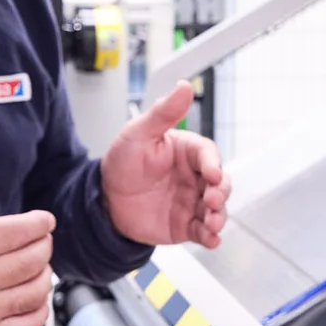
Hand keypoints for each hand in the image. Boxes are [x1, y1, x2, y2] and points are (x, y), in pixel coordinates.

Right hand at [0, 157, 55, 325]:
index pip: (22, 231)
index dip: (41, 223)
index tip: (44, 221)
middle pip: (34, 258)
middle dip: (44, 245)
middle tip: (41, 241)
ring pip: (36, 290)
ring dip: (44, 275)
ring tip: (37, 267)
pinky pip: (28, 324)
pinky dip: (40, 309)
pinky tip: (33, 296)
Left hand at [101, 81, 231, 248]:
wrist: (105, 200)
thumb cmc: (123, 161)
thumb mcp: (140, 133)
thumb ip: (164, 112)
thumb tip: (185, 86)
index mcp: (188, 152)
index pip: (209, 155)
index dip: (213, 164)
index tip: (211, 173)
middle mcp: (195, 177)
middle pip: (221, 183)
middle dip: (221, 193)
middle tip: (212, 200)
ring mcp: (192, 202)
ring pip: (217, 209)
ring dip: (220, 216)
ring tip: (213, 223)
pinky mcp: (186, 225)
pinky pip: (203, 232)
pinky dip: (211, 237)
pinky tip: (211, 240)